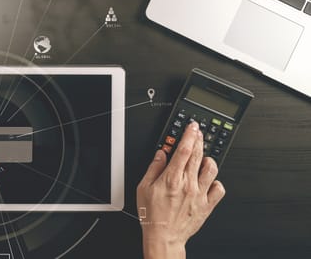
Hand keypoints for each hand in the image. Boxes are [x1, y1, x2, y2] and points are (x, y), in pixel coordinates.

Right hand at [136, 122, 225, 258]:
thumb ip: (153, 168)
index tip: (192, 127)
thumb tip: (161, 154)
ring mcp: (199, 194)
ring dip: (208, 159)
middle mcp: (188, 184)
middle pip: (198, 154)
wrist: (164, 237)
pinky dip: (216, 182)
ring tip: (203, 158)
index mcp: (172, 178)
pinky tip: (209, 180)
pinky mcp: (207, 205)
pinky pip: (219, 188)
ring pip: (212, 168)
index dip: (189, 135)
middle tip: (198, 132)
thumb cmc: (152, 215)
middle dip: (199, 139)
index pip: (184, 149)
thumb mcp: (143, 188)